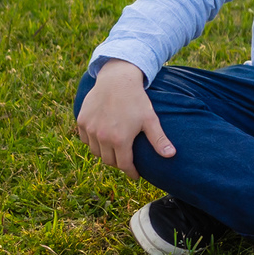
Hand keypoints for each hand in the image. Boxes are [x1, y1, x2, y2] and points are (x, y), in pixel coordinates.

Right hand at [75, 59, 173, 179]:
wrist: (117, 79)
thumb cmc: (136, 100)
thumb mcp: (150, 120)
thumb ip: (159, 140)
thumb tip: (171, 155)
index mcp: (120, 140)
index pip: (124, 165)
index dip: (131, 172)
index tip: (136, 175)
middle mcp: (102, 137)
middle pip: (109, 160)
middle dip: (119, 163)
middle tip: (127, 160)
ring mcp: (90, 129)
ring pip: (96, 152)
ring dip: (105, 153)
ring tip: (115, 150)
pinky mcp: (82, 121)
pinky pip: (86, 139)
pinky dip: (93, 142)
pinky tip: (102, 138)